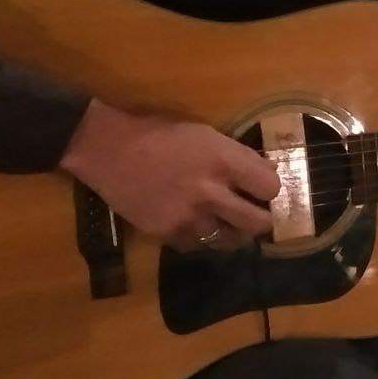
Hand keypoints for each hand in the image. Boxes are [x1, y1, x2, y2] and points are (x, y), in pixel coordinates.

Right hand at [58, 100, 280, 251]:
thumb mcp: (205, 133)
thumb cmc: (158, 132)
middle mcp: (211, 193)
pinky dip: (204, 238)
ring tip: (230, 222)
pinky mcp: (168, 235)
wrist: (106, 149)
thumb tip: (266, 172)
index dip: (270, 188)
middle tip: (257, 213)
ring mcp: (189, 218)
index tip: (264, 188)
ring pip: (231, 240)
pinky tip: (199, 225)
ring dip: (235, 232)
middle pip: (259, 222)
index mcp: (223, 160)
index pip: (271, 187)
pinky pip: (200, 246)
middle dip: (262, 218)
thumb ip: (236, 156)